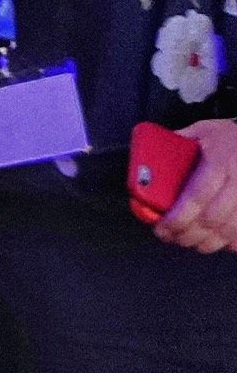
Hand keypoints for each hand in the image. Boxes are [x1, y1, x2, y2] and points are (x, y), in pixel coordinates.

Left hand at [154, 119, 236, 251]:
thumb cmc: (228, 136)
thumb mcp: (202, 130)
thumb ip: (176, 144)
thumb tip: (145, 161)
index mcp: (220, 159)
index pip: (196, 196)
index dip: (177, 218)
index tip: (162, 228)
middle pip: (211, 219)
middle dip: (187, 234)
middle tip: (171, 237)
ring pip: (229, 230)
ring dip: (206, 242)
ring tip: (190, 242)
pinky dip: (230, 242)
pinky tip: (217, 240)